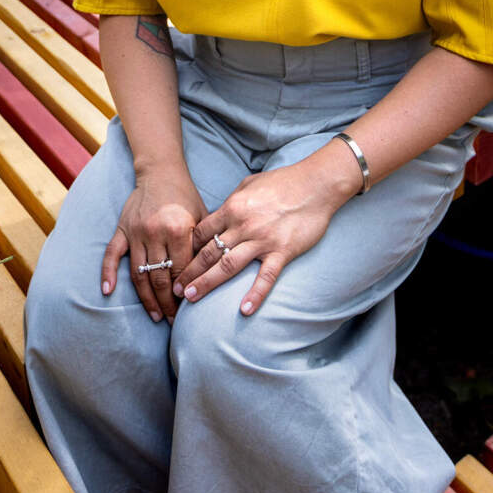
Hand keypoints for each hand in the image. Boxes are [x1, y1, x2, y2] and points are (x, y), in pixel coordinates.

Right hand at [101, 168, 205, 322]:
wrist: (160, 171)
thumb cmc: (186, 196)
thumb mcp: (202, 216)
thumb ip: (204, 243)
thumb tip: (208, 276)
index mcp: (179, 229)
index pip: (182, 271)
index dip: (185, 293)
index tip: (189, 310)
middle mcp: (156, 232)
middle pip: (160, 278)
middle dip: (167, 304)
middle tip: (173, 322)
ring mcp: (136, 232)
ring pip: (139, 273)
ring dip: (147, 298)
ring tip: (155, 316)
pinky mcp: (122, 229)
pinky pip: (112, 254)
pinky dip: (108, 273)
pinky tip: (108, 292)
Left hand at [175, 150, 359, 315]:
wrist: (317, 184)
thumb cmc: (284, 181)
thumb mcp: (250, 184)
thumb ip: (233, 201)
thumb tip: (220, 214)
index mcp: (233, 208)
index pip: (202, 233)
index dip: (188, 250)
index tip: (178, 264)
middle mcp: (243, 225)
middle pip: (209, 253)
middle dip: (189, 272)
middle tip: (175, 289)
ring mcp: (262, 240)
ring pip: (228, 266)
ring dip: (207, 283)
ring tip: (191, 298)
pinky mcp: (282, 251)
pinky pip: (266, 277)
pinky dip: (255, 294)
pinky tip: (244, 311)